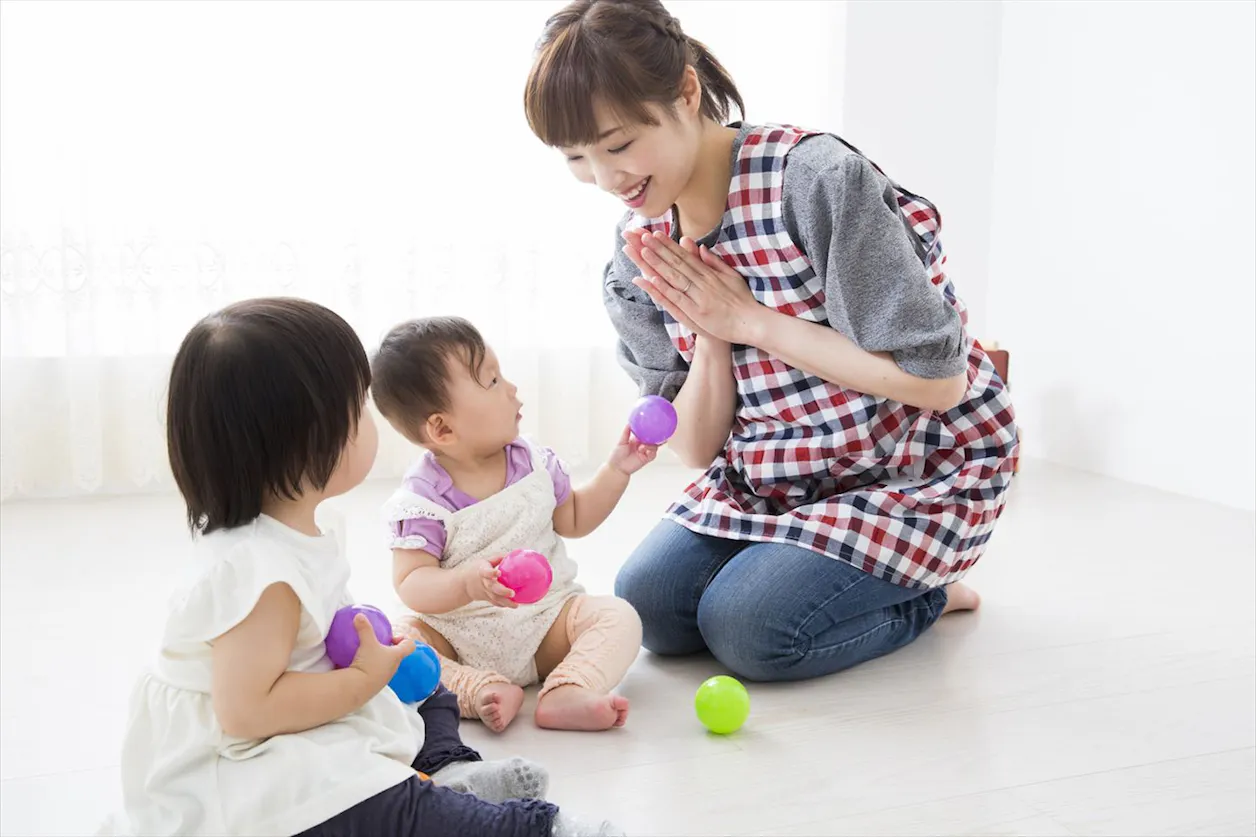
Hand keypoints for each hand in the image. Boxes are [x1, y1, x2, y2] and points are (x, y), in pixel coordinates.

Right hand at [349, 613, 414, 691]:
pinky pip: (377, 673)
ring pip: (387, 664)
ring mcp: (386, 677)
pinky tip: (360, 665)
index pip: (410, 645)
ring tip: (367, 654)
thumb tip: (359, 615)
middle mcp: (394, 667)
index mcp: (397, 655)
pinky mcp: (376, 685)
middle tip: (378, 643)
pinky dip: (371, 668)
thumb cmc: (369, 664)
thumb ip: (364, 628)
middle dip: (389, 647)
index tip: (392, 637)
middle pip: (398, 654)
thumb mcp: (366, 642)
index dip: (405, 639)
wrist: (359, 688)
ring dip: (380, 658)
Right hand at [462, 557, 518, 608]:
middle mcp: (483, 583)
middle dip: (502, 591)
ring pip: (495, 598)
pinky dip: (503, 604)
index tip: (498, 572)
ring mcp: (485, 592)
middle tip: (512, 593)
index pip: (486, 572)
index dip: (491, 573)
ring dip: (506, 602)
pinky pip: (495, 602)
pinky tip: (512, 605)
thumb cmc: (478, 569)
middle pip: (492, 588)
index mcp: (482, 572)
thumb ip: (498, 558)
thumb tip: (512, 554)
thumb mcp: (485, 561)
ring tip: (516, 605)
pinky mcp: (487, 598)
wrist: (463, 584)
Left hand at [609, 424, 658, 475]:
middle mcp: (642, 445)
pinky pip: (653, 454)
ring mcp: (644, 452)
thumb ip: (626, 433)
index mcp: (636, 440)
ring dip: (650, 445)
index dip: (650, 430)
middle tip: (656, 434)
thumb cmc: (617, 455)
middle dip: (656, 437)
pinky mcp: (646, 459)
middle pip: (652, 439)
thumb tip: (629, 423)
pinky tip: (645, 451)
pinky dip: (651, 452)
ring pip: (654, 446)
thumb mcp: (621, 441)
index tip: (653, 425)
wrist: (617, 467)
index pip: (646, 433)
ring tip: (642, 447)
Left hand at [630, 231, 764, 345]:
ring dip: (657, 264)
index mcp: (709, 274)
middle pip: (676, 263)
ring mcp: (698, 297)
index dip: (669, 245)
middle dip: (658, 249)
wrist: (751, 323)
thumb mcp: (731, 276)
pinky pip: (676, 298)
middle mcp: (702, 282)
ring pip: (674, 277)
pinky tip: (651, 279)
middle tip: (642, 236)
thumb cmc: (742, 301)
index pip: (685, 256)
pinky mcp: (696, 312)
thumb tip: (700, 248)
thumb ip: (715, 262)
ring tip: (642, 250)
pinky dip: (663, 288)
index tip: (655, 234)